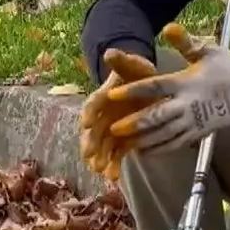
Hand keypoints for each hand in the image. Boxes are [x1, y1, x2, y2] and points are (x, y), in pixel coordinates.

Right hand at [78, 48, 157, 179]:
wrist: (144, 84)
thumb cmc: (137, 73)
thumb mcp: (133, 65)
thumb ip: (122, 60)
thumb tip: (110, 52)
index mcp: (104, 94)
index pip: (93, 103)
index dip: (89, 112)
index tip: (86, 122)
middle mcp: (103, 114)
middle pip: (93, 129)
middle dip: (91, 142)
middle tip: (89, 155)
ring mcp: (111, 128)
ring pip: (102, 145)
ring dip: (100, 157)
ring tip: (100, 170)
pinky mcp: (122, 139)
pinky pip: (115, 153)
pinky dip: (114, 164)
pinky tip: (114, 177)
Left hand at [105, 23, 229, 153]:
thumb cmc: (229, 66)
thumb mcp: (208, 50)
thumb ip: (185, 42)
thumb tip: (167, 27)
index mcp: (186, 82)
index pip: (154, 86)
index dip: (133, 91)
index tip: (114, 94)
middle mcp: (187, 103)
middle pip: (157, 116)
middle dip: (135, 123)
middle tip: (114, 129)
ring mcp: (195, 120)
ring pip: (165, 134)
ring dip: (145, 140)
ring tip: (126, 145)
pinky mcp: (202, 132)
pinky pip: (178, 143)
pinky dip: (162, 149)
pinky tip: (148, 153)